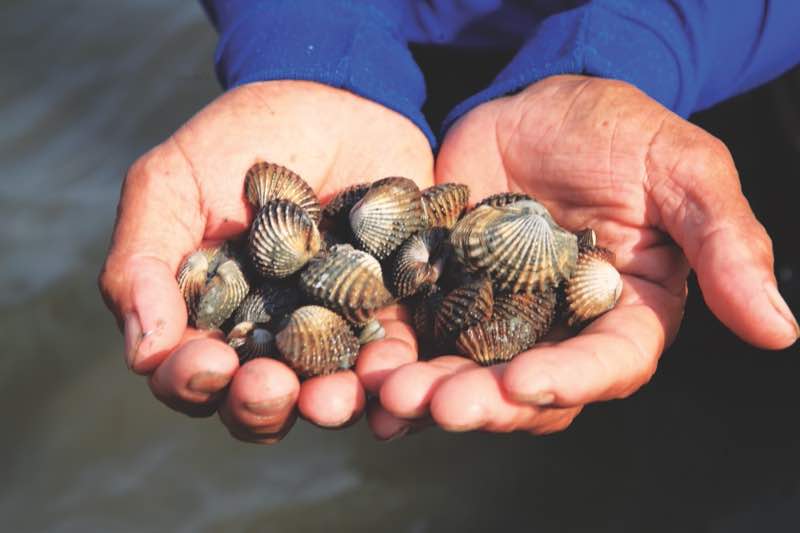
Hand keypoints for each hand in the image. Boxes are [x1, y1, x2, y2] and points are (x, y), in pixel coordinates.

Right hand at [99, 81, 430, 442]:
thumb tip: (144, 354)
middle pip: (258, 401)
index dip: (193, 380)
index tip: (208, 363)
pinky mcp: (389, 311)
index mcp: (209, 316)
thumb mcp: (172, 184)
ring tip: (328, 398)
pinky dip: (388, 373)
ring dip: (324, 405)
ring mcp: (332, 328)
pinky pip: (391, 357)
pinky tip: (386, 372)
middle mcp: (268, 335)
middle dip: (259, 404)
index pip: (192, 373)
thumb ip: (143, 261)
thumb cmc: (241, 140)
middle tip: (269, 387)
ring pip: (324, 392)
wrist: (336, 98)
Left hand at [369, 75, 798, 438]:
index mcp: (624, 312)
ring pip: (466, 377)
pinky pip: (418, 340)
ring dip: (427, 394)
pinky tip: (364, 374)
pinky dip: (392, 361)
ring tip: (389, 395)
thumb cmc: (614, 129)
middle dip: (482, 404)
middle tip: (437, 405)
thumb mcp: (680, 169)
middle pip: (526, 390)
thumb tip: (780, 329)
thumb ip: (724, 242)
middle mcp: (560, 331)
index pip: (608, 364)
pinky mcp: (445, 299)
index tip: (524, 383)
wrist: (531, 104)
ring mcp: (497, 319)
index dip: (570, 381)